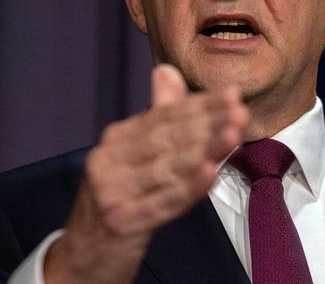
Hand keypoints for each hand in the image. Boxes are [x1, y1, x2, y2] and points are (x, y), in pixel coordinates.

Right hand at [44, 64, 248, 283]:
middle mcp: (109, 162)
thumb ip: (156, 114)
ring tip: (232, 135)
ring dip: (203, 150)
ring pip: (166, 168)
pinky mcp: (122, 223)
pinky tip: (210, 173)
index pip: (163, 116)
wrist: (84, 255)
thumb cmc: (118, 196)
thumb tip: (167, 69)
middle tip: (239, 112)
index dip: (200, 105)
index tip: (233, 95)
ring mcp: (112, 194)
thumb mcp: (132, 155)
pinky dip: (188, 188)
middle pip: (165, 138)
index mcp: (116, 140)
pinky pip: (161, 203)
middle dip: (207, 124)